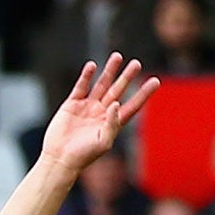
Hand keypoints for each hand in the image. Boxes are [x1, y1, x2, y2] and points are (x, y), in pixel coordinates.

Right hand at [37, 54, 159, 176]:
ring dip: (109, 71)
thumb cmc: (83, 155)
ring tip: (117, 56)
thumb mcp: (103, 142)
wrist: (59, 158)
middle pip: (118, 90)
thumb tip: (116, 103)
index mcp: (112, 123)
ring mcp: (87, 107)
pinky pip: (81, 86)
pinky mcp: (72, 104)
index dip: (143, 93)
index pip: (132, 105)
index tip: (155, 81)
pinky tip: (92, 65)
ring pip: (101, 85)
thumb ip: (113, 123)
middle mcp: (101, 113)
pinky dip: (86, 76)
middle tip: (137, 64)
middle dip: (127, 77)